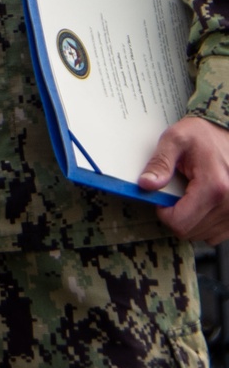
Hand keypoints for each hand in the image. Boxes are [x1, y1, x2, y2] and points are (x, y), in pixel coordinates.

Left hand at [139, 116, 228, 242]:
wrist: (225, 132)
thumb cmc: (202, 135)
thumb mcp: (175, 139)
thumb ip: (159, 163)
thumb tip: (146, 184)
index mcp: (213, 186)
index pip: (180, 223)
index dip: (164, 213)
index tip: (163, 198)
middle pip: (190, 231)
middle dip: (177, 215)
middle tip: (177, 192)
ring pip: (202, 235)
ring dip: (191, 219)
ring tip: (192, 194)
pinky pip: (215, 235)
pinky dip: (205, 223)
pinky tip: (203, 203)